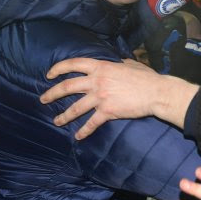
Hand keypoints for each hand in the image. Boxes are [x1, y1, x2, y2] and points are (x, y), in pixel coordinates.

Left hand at [40, 57, 197, 138]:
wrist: (156, 92)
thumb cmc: (147, 78)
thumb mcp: (131, 65)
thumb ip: (121, 63)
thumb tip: (119, 63)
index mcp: (102, 67)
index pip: (74, 64)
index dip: (59, 68)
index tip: (49, 74)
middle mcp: (97, 81)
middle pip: (68, 86)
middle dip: (53, 93)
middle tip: (43, 99)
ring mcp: (101, 97)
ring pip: (76, 107)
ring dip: (64, 115)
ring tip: (56, 121)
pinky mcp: (108, 111)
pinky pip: (91, 123)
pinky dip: (84, 131)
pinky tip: (78, 136)